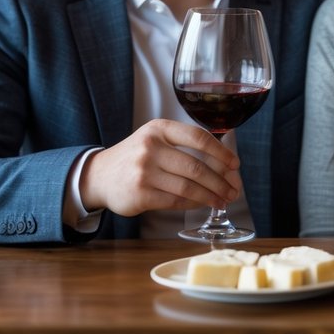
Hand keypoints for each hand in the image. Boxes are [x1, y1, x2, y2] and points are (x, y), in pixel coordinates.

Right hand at [80, 119, 241, 216]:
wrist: (99, 175)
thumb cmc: (135, 158)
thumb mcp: (154, 139)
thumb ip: (183, 146)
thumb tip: (223, 164)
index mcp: (159, 129)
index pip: (198, 137)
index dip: (221, 152)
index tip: (234, 164)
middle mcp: (151, 147)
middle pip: (196, 167)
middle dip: (220, 181)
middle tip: (232, 190)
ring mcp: (144, 171)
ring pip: (188, 186)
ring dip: (210, 196)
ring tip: (222, 201)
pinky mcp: (140, 194)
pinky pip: (176, 200)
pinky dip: (194, 204)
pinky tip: (202, 204)